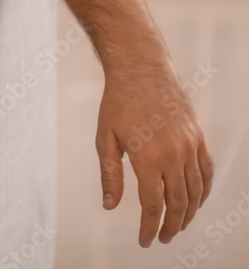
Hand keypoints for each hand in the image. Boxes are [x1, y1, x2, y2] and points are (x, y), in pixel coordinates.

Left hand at [96, 64, 213, 247]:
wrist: (141, 70)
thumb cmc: (117, 103)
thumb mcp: (105, 139)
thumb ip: (110, 174)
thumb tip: (110, 206)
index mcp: (147, 157)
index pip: (152, 205)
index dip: (149, 227)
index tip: (145, 241)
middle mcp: (173, 154)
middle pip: (178, 202)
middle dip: (171, 225)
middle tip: (162, 238)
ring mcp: (189, 145)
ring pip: (196, 190)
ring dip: (189, 212)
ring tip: (178, 225)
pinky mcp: (197, 137)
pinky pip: (206, 171)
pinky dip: (204, 190)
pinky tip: (196, 201)